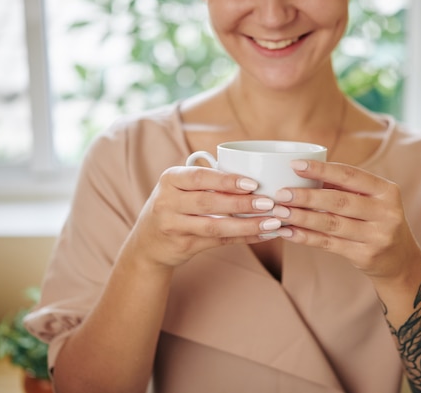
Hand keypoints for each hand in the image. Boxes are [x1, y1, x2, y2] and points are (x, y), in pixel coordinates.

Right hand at [122, 166, 281, 267]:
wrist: (148, 242)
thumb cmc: (175, 205)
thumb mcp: (180, 186)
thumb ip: (207, 180)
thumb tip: (256, 174)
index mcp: (170, 179)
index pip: (199, 177)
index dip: (227, 180)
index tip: (253, 183)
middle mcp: (167, 202)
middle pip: (209, 203)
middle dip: (242, 203)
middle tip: (270, 202)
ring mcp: (173, 227)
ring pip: (215, 227)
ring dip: (247, 225)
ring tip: (272, 221)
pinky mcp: (183, 246)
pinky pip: (218, 242)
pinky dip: (243, 238)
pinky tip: (263, 234)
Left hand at [271, 160, 420, 282]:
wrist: (400, 261)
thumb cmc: (377, 221)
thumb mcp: (372, 200)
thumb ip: (344, 188)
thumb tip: (302, 175)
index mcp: (387, 191)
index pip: (350, 175)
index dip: (321, 169)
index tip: (294, 165)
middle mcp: (386, 212)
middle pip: (339, 200)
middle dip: (306, 196)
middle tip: (281, 193)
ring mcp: (377, 236)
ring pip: (332, 223)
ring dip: (301, 217)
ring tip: (279, 212)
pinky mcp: (365, 255)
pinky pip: (329, 244)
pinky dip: (306, 237)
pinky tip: (288, 232)